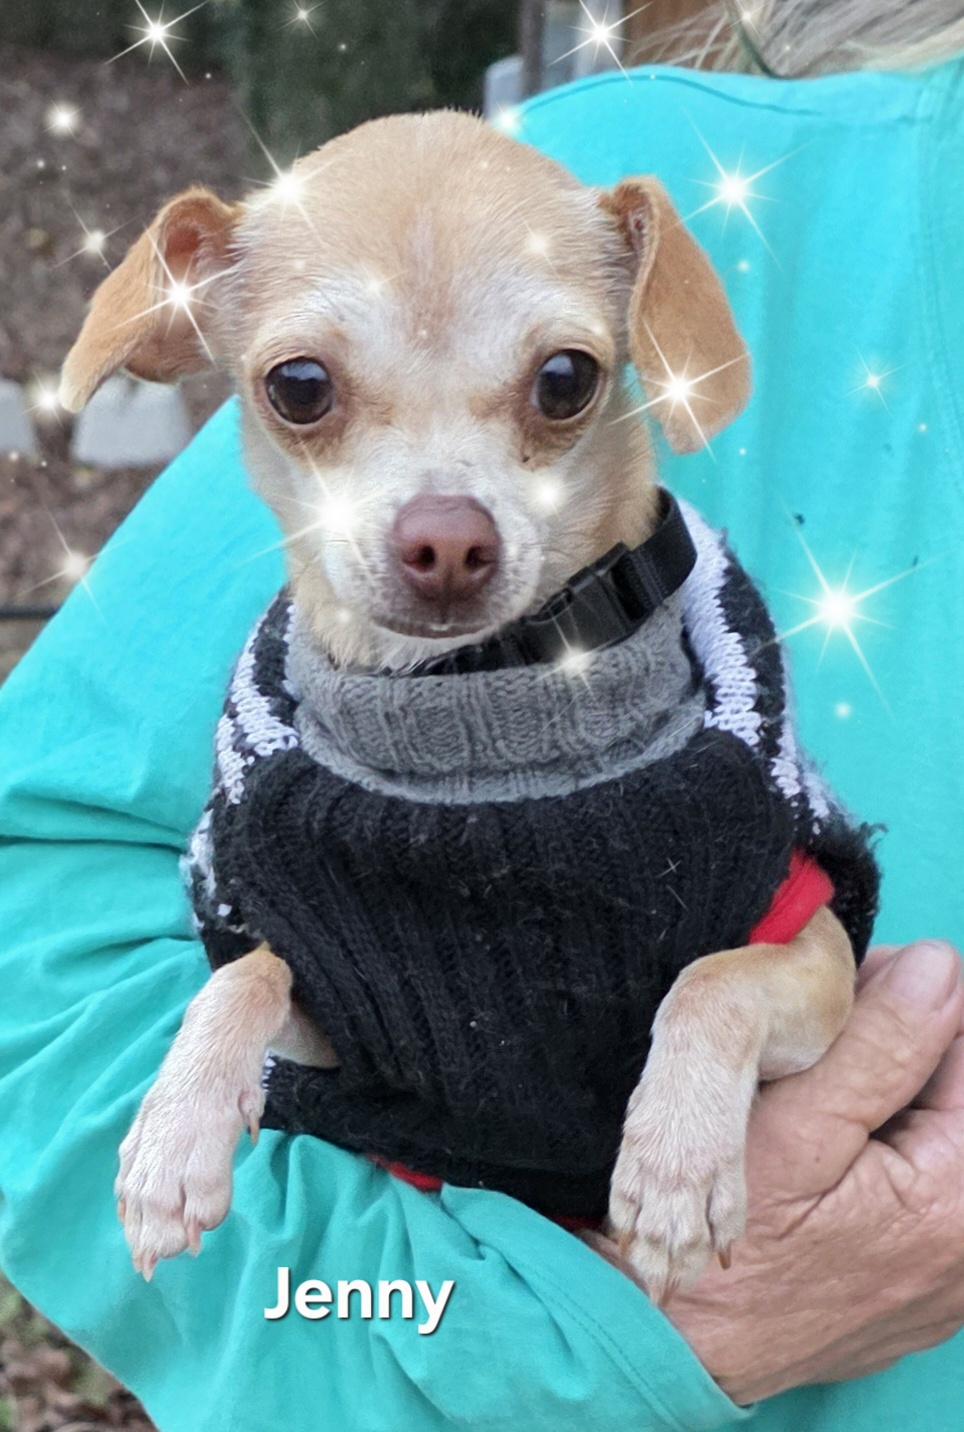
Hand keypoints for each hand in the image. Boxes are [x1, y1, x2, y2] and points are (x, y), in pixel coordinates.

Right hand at [665, 940, 963, 1404]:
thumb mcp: (795, 1125)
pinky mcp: (916, 1295)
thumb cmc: (725, 1234)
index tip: (848, 987)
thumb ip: (879, 1044)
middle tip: (815, 1039)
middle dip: (897, 1052)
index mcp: (955, 1197)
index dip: (912, 1004)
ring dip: (884, 1101)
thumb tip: (938, 966)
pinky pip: (918, 1197)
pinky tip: (821, 1153)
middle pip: (951, 1101)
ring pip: (933, 1144)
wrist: (670, 1338)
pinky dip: (880, 1157)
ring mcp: (946, 1280)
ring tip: (809, 1094)